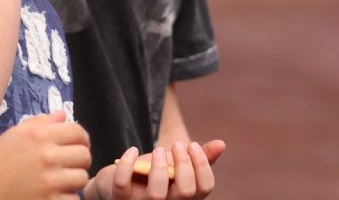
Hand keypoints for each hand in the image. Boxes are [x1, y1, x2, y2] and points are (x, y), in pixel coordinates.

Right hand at [0, 111, 90, 198]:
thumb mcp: (16, 134)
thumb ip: (42, 122)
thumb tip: (64, 116)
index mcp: (39, 135)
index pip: (78, 132)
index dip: (81, 138)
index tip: (75, 145)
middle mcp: (46, 156)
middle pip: (85, 155)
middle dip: (79, 160)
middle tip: (68, 164)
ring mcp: (49, 181)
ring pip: (82, 178)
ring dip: (73, 180)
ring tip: (60, 180)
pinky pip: (74, 198)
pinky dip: (67, 198)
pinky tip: (54, 194)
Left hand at [86, 141, 224, 199]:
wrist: (117, 185)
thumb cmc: (152, 176)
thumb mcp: (175, 166)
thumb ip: (198, 159)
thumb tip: (221, 144)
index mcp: (184, 198)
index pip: (204, 189)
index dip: (202, 165)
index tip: (192, 145)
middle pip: (186, 192)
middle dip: (183, 163)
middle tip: (176, 145)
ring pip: (156, 194)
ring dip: (159, 166)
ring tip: (157, 150)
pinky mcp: (119, 198)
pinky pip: (122, 183)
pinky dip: (128, 162)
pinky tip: (132, 150)